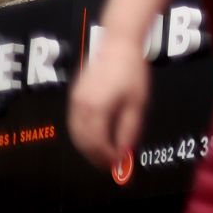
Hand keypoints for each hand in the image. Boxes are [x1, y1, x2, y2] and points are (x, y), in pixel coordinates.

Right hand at [68, 42, 149, 171]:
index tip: (119, 166)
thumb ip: (130, 130)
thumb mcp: (137, 104)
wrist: (119, 46)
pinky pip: (74, 124)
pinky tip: (96, 138)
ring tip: (104, 155)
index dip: (108, 158)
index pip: (98, 144)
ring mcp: (75, 102)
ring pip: (76, 135)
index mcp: (97, 110)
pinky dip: (83, 136)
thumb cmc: (132, 72)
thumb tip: (125, 151)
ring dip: (89, 148)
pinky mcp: (74, 97)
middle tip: (111, 165)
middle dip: (97, 156)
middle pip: (84, 142)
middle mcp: (81, 108)